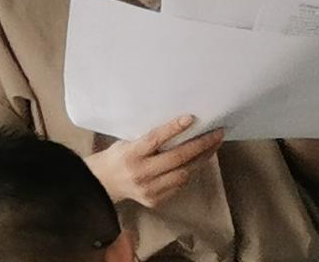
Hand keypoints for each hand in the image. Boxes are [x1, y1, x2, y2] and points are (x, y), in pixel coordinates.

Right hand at [85, 115, 223, 207]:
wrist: (102, 185)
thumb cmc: (117, 157)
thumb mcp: (127, 142)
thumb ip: (148, 139)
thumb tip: (177, 127)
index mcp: (131, 154)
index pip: (155, 140)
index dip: (174, 129)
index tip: (191, 118)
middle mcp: (141, 173)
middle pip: (176, 158)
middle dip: (200, 145)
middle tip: (216, 134)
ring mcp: (149, 189)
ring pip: (183, 173)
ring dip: (201, 159)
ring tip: (213, 146)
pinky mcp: (156, 200)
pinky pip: (179, 185)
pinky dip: (190, 172)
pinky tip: (198, 162)